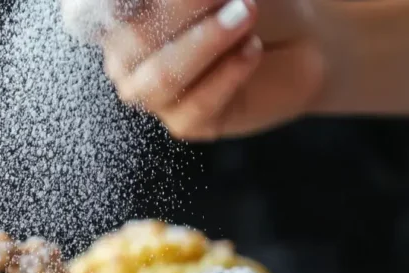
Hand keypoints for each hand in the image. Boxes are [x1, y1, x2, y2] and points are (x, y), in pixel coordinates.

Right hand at [95, 0, 326, 140]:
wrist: (302, 38)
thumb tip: (171, 0)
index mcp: (122, 17)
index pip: (106, 11)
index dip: (124, 6)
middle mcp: (127, 57)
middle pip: (133, 39)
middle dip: (184, 10)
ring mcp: (152, 92)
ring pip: (161, 78)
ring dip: (207, 42)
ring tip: (247, 15)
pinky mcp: (185, 123)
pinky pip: (195, 104)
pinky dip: (229, 72)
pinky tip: (252, 50)